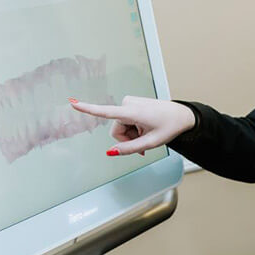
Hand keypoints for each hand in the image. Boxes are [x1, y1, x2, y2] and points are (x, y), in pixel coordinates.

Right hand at [69, 95, 195, 155]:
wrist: (182, 115)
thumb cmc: (169, 126)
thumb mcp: (150, 143)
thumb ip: (130, 149)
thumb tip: (110, 152)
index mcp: (132, 112)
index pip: (105, 111)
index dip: (87, 108)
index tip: (72, 102)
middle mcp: (128, 103)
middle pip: (116, 130)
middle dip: (126, 140)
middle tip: (144, 144)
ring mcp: (129, 102)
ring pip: (120, 127)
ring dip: (131, 135)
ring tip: (146, 134)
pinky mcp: (130, 103)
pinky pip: (125, 121)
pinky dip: (133, 129)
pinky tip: (145, 129)